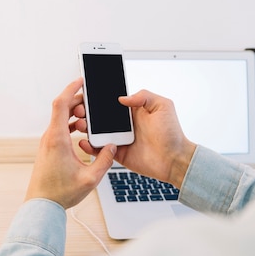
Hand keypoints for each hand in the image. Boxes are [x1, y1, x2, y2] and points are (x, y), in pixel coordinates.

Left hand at [25, 78, 116, 208]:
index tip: (81, 80)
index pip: (61, 103)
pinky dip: (70, 124)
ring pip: (60, 118)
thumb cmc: (60, 193)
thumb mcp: (90, 178)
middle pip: (62, 108)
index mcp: (57, 138)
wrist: (41, 205)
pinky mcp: (48, 148)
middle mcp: (50, 137)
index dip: (71, 88)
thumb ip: (104, 160)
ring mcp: (47, 142)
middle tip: (93, 101)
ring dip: (74, 113)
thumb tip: (112, 146)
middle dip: (78, 100)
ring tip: (90, 116)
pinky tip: (82, 130)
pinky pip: (59, 128)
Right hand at [77, 89, 195, 187]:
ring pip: (97, 132)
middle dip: (88, 113)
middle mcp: (125, 125)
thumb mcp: (163, 106)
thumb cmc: (172, 133)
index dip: (99, 100)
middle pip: (100, 117)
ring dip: (86, 128)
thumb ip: (144, 96)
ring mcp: (120, 139)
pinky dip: (91, 146)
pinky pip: (100, 150)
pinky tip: (85, 142)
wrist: (175, 159)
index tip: (87, 97)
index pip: (111, 103)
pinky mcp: (118, 154)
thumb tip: (122, 97)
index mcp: (134, 111)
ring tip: (80, 125)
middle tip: (80, 111)